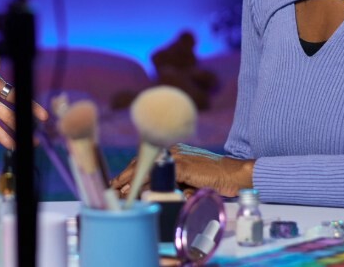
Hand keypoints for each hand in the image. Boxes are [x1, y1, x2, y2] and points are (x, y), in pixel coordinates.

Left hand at [111, 143, 254, 197]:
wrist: (233, 174)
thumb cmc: (213, 178)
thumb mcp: (188, 180)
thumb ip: (172, 183)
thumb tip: (150, 192)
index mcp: (172, 152)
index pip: (145, 161)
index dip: (129, 171)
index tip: (116, 182)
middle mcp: (172, 151)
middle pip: (141, 162)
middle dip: (124, 176)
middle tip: (111, 188)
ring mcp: (177, 156)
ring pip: (147, 168)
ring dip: (131, 181)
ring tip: (119, 192)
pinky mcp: (182, 165)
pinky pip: (160, 175)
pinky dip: (146, 184)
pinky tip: (137, 191)